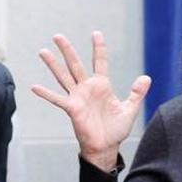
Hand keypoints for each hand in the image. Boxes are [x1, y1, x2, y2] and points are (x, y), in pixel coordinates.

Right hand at [31, 32, 151, 170]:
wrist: (106, 147)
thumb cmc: (116, 129)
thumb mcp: (130, 109)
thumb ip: (137, 93)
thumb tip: (147, 77)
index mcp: (102, 85)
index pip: (100, 61)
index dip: (98, 47)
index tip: (96, 33)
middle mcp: (87, 88)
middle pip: (75, 64)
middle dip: (67, 50)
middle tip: (58, 35)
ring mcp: (78, 97)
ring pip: (64, 77)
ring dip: (53, 65)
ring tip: (43, 52)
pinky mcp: (72, 109)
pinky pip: (57, 99)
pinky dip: (46, 93)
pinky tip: (34, 86)